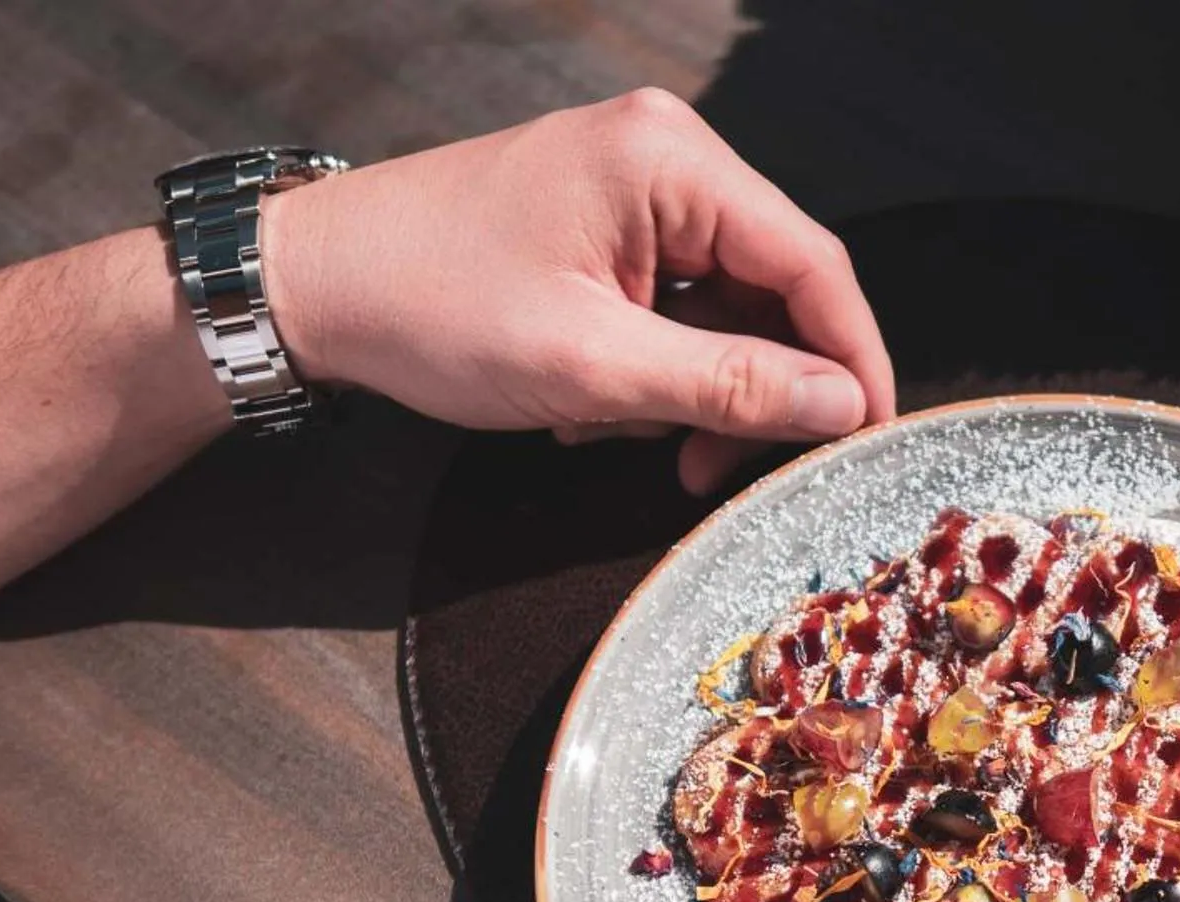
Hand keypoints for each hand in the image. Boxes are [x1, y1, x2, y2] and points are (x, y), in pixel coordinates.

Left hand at [261, 89, 895, 492]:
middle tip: (711, 467)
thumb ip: (730, 384)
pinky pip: (676, 306)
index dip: (852, 359)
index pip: (812, 263)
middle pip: (774, 288)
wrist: (310, 287)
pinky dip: (653, 371)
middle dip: (752, 388)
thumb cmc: (429, 307)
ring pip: (725, 309)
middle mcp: (666, 156)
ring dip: (691, 391)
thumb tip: (841, 405)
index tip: (869, 438)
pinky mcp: (606, 224)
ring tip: (621, 437)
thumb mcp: (593, 367)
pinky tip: (595, 408)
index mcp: (670, 161)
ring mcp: (635, 188)